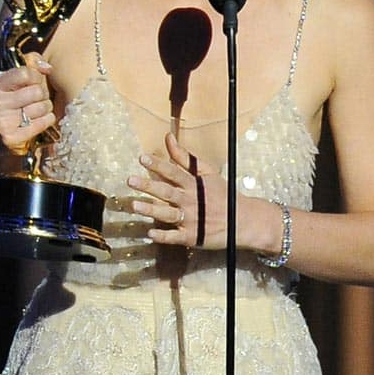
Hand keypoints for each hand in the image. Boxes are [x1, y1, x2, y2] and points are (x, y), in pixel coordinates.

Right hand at [0, 52, 54, 153]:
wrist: (2, 134)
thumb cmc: (15, 100)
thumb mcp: (18, 77)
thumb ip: (32, 62)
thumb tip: (46, 68)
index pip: (25, 73)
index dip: (36, 77)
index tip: (35, 81)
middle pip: (37, 92)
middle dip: (43, 94)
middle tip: (37, 99)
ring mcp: (1, 122)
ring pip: (42, 107)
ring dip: (45, 108)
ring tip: (37, 109)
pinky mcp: (11, 138)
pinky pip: (43, 122)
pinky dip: (46, 121)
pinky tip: (38, 120)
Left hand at [127, 133, 227, 248]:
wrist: (243, 220)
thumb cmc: (223, 194)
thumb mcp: (207, 172)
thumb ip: (185, 157)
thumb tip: (168, 137)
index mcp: (194, 184)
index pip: (173, 172)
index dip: (158, 164)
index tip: (142, 158)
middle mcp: (191, 201)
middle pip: (167, 192)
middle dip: (149, 186)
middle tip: (131, 180)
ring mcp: (191, 219)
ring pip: (168, 214)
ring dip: (151, 210)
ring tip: (134, 205)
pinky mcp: (193, 236)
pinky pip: (176, 237)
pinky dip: (164, 236)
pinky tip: (151, 233)